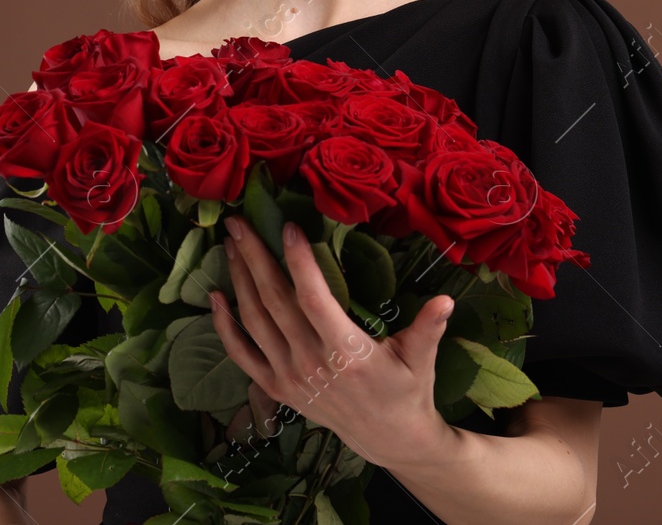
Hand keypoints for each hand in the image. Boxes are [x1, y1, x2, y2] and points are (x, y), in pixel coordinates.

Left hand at [210, 215, 458, 470]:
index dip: (299, 262)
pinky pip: (242, 355)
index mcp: (347, 352)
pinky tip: (214, 297)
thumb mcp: (421, 358)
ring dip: (238, 280)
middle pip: (274, 302)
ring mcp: (289, 378)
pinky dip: (224, 326)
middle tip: (239, 222)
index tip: (290, 227)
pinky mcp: (277, 389)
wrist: (388, 439)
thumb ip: (428, 327)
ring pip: (254, 321)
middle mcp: (311, 364)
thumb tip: (446, 299)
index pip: (314, 299)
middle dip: (255, 257)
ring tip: (230, 244)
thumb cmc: (407, 390)